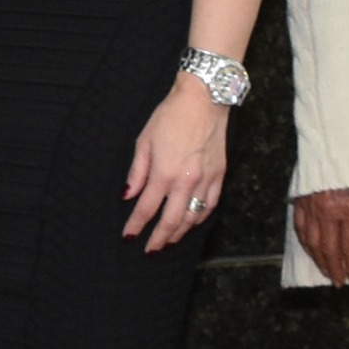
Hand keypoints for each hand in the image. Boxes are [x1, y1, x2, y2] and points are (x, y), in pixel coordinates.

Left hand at [122, 74, 231, 251]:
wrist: (204, 98)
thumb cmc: (171, 116)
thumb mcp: (144, 140)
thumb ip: (137, 172)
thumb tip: (128, 195)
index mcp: (165, 172)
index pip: (147, 208)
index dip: (136, 225)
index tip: (129, 236)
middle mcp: (187, 181)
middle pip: (171, 220)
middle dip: (159, 239)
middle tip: (150, 250)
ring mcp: (206, 179)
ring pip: (192, 217)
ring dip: (179, 233)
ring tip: (168, 240)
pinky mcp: (220, 174)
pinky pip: (210, 205)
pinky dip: (199, 218)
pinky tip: (191, 223)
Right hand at [292, 185, 348, 285]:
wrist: (333, 142)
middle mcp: (328, 213)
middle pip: (330, 250)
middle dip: (335, 269)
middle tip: (338, 282)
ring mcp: (311, 208)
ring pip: (312, 243)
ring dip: (319, 260)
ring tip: (325, 271)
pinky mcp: (300, 201)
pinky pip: (300, 228)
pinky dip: (305, 243)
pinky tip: (310, 250)